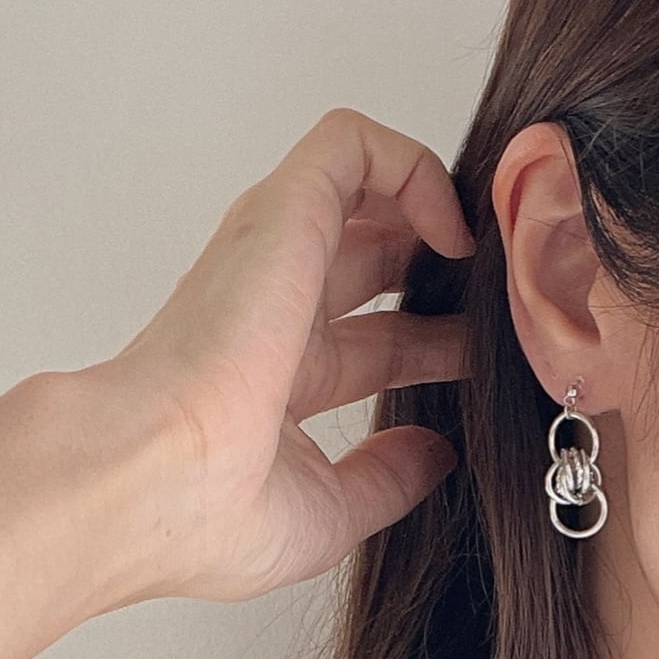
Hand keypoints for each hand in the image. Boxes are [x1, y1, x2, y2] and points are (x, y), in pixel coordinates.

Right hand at [101, 107, 473, 604]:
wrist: (147, 482)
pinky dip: (416, 167)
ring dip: (440, 207)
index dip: (445, 345)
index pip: (381, 342)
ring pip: (366, 188)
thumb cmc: (203, 513)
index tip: (502, 363)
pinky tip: (454, 232)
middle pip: (381, 263)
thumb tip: (435, 455)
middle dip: (452, 275)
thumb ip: (384, 480)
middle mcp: (274, 310)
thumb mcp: (325, 515)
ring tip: (495, 253)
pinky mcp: (282, 211)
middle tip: (512, 301)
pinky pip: (353, 144)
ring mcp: (274, 257)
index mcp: (278, 381)